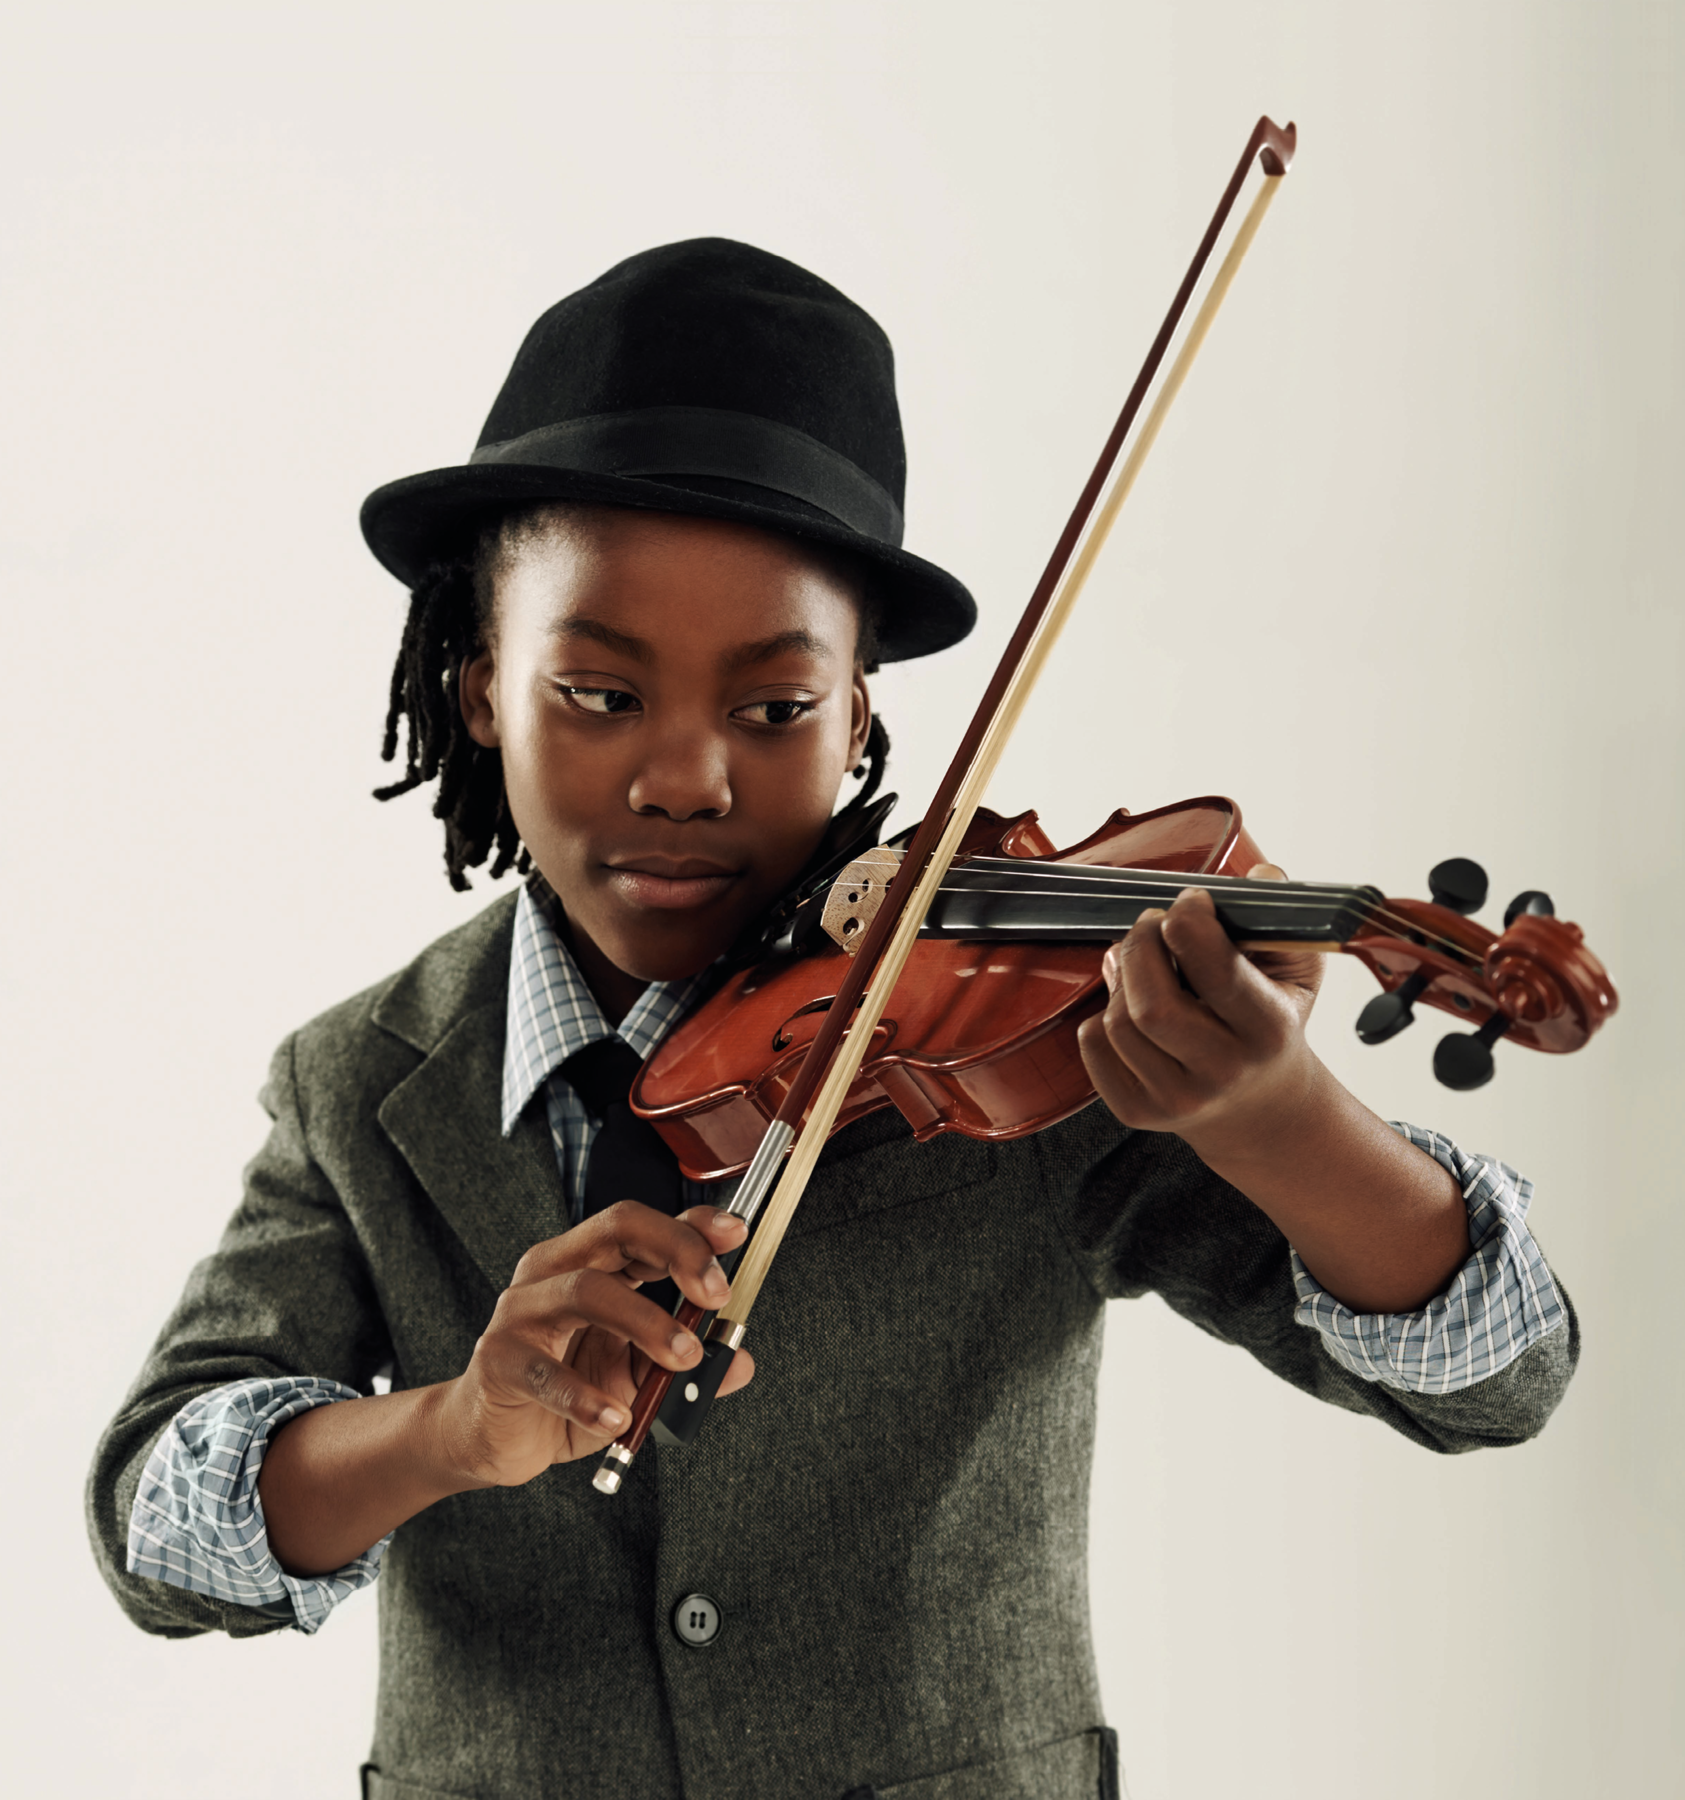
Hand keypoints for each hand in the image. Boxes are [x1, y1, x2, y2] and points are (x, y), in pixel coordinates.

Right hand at [436, 1202, 754, 1486]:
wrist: (490, 1437)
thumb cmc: (564, 1390)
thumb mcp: (635, 1373)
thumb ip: (684, 1364)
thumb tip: (739, 1362)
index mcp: (588, 1262)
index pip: (641, 1223)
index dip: (691, 1224)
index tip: (736, 1234)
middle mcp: (553, 1271)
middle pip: (616, 1230)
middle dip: (676, 1251)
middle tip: (716, 1294)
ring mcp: (521, 1312)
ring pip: (587, 1291)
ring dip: (646, 1322)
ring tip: (682, 1358)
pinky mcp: (498, 1360)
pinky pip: (545, 1372)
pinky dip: (587, 1396)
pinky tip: (618, 1416)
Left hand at [1076, 865, 1326, 1160]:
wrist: (1261, 1109)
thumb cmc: (1272, 1028)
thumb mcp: (1296, 973)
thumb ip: (1279, 919)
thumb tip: (1261, 875)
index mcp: (1268, 1030)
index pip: (1216, 972)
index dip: (1190, 923)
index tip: (1188, 902)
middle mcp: (1223, 1071)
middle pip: (1152, 1003)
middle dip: (1142, 945)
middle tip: (1152, 924)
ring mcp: (1178, 1098)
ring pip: (1118, 1021)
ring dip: (1122, 978)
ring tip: (1144, 966)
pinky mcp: (1138, 1111)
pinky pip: (1093, 1045)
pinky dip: (1102, 1014)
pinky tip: (1130, 1006)